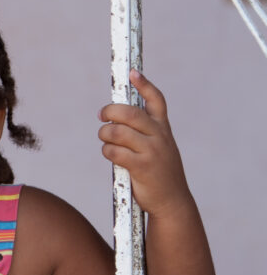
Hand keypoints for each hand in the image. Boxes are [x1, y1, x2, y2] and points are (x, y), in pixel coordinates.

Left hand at [98, 70, 191, 216]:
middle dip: (110, 111)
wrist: (172, 201)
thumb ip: (146, 133)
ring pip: (117, 131)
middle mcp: (159, 136)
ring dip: (104, 134)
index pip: (156, 100)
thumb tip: (116, 119)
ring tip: (105, 140)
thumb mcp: (160, 148)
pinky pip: (114, 151)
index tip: (132, 73)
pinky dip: (107, 151)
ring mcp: (151, 151)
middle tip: (101, 116)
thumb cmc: (160, 173)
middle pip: (129, 113)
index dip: (144, 85)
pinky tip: (110, 154)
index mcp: (163, 129)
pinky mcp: (141, 166)